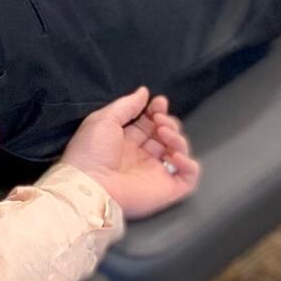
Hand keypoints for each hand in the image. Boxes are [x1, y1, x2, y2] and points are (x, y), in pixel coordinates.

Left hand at [61, 87, 200, 219]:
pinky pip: (189, 176)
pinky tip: (174, 155)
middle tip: (159, 119)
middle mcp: (142, 156)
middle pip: (166, 136)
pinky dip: (189, 164)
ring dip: (177, 137)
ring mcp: (156, 173)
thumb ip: (126, 105)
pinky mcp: (167, 189)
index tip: (158, 101)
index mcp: (126, 141)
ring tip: (163, 131)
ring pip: (179, 151)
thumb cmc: (91, 151)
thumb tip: (144, 91)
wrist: (91, 184)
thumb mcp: (104, 120)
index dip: (157, 111)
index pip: (149, 124)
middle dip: (168, 122)